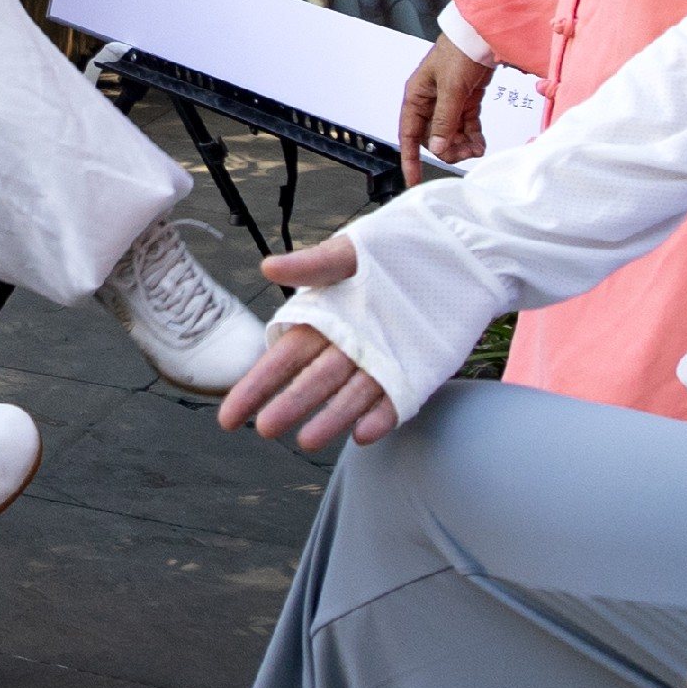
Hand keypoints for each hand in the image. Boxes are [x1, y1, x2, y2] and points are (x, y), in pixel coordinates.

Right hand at [210, 238, 401, 447]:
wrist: (456, 250)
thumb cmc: (394, 247)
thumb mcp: (351, 251)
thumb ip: (313, 265)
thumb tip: (267, 266)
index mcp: (322, 320)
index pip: (281, 360)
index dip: (255, 387)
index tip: (230, 415)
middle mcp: (347, 346)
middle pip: (311, 382)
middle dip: (288, 405)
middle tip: (266, 428)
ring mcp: (380, 362)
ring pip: (349, 396)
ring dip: (331, 418)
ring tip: (308, 441)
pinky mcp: (415, 373)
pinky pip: (395, 400)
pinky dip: (380, 417)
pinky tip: (364, 434)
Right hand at [402, 34, 493, 180]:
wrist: (482, 35)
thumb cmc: (460, 53)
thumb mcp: (451, 88)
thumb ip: (444, 120)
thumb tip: (437, 148)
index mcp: (416, 96)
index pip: (409, 134)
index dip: (410, 159)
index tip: (414, 181)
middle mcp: (429, 101)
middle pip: (432, 137)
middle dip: (448, 149)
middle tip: (466, 154)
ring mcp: (448, 102)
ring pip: (451, 133)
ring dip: (463, 144)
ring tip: (478, 149)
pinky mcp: (465, 100)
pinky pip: (466, 125)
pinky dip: (473, 136)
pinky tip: (481, 144)